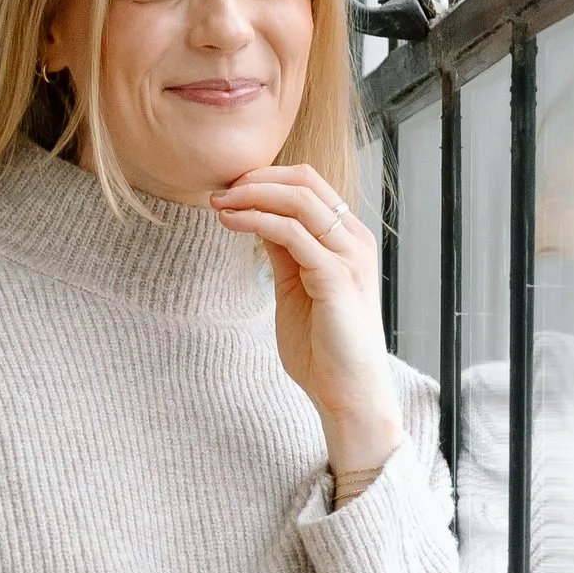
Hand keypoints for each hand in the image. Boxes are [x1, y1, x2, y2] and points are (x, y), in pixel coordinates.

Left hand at [209, 163, 401, 479]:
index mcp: (348, 240)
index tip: (230, 189)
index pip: (309, 184)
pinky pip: (293, 234)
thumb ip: (285, 251)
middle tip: (220, 190)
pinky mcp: (336, 278)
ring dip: (252, 196)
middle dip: (256, 179)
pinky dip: (257, 221)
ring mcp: (348, 257)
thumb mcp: (298, 286)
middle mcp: (354, 241)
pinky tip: (232, 223)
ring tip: (220, 203)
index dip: (267, 178)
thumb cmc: (324, 349)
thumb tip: (258, 217)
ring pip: (299, 201)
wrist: (349, 394)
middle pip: (305, 182)